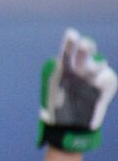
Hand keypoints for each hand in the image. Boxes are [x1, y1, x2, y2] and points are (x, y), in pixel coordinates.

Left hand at [39, 28, 115, 151]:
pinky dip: (102, 80)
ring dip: (94, 65)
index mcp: (65, 67)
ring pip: (98, 64)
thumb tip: (55, 71)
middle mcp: (81, 68)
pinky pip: (107, 78)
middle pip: (86, 52)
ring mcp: (95, 76)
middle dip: (86, 47)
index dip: (70, 42)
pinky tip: (97, 84)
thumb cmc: (58, 109)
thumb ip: (54, 83)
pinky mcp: (107, 85)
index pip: (68, 51)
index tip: (71, 35)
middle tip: (84, 45)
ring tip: (89, 70)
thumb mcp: (51, 96)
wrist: (72, 126)